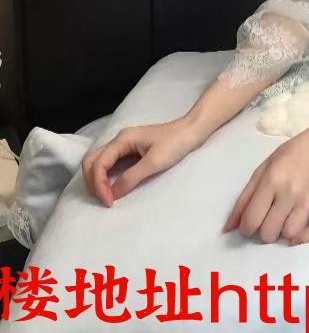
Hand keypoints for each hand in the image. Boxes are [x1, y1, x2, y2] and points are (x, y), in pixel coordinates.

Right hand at [82, 119, 199, 205]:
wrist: (192, 131)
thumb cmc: (176, 143)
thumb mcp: (155, 162)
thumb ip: (132, 177)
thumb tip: (113, 194)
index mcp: (123, 139)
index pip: (99, 163)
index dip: (99, 184)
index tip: (109, 201)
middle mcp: (120, 140)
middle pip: (92, 160)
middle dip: (92, 181)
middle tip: (103, 200)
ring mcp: (124, 144)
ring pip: (98, 161)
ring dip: (96, 179)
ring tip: (106, 196)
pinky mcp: (130, 149)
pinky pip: (109, 163)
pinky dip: (105, 176)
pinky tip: (112, 187)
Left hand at [222, 121, 308, 245]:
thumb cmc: (293, 153)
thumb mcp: (264, 167)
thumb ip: (245, 197)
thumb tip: (228, 228)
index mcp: (271, 179)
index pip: (251, 220)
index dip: (247, 229)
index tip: (252, 225)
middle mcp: (289, 190)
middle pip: (269, 232)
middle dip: (265, 232)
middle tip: (270, 221)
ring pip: (289, 234)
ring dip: (284, 233)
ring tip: (285, 221)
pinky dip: (303, 238)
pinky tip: (298, 233)